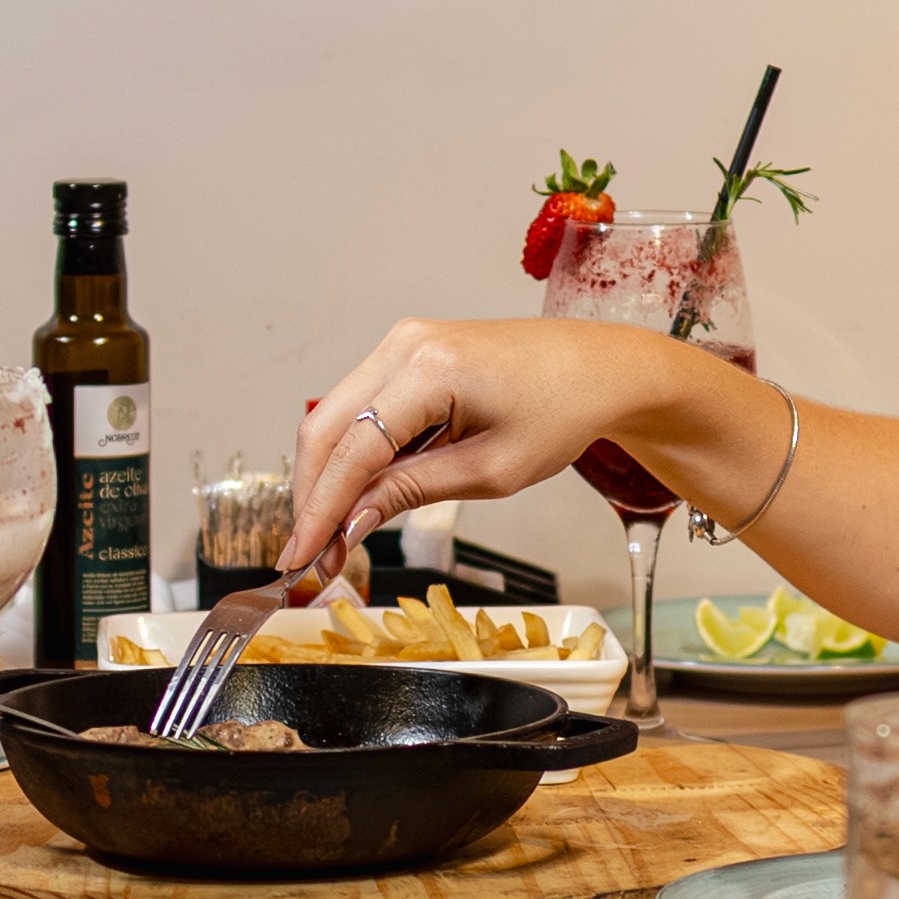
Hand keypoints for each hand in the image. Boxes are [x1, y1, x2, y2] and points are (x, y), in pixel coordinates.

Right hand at [281, 319, 695, 582]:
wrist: (599, 369)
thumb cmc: (561, 413)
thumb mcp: (490, 472)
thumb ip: (411, 493)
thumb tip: (348, 524)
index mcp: (433, 368)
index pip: (354, 449)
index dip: (320, 510)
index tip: (300, 557)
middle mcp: (406, 343)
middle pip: (325, 427)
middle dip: (312, 497)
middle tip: (309, 557)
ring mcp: (402, 341)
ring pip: (334, 418)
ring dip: (327, 479)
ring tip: (331, 539)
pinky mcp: (406, 351)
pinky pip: (359, 407)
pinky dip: (351, 455)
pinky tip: (355, 499)